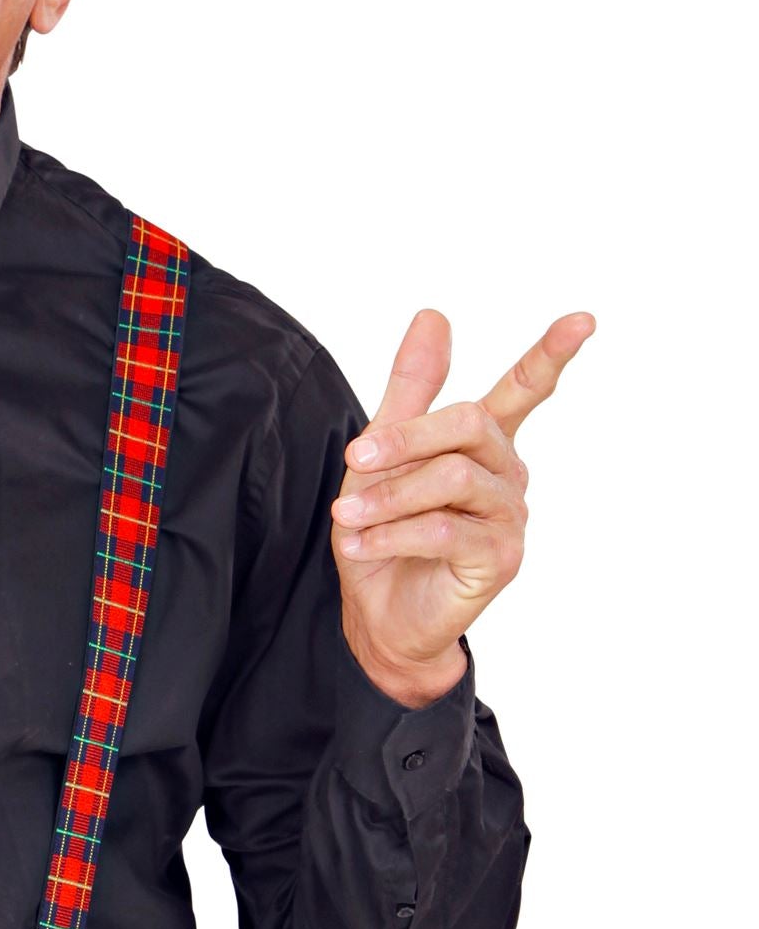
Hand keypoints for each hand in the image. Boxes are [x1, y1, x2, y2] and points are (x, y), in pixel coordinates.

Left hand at [329, 308, 594, 706]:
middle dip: (406, 437)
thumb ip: (409, 390)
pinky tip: (361, 542)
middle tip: (354, 457)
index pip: (523, 391)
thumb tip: (433, 315)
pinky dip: (394, 532)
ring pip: (453, 477)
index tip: (583, 319)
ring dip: (389, 494)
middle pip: (470, 424)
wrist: (378, 613)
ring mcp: (510, 516)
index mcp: (483, 445)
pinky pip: (447, 528)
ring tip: (346, 515)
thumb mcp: (381, 455)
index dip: (550, 355)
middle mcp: (507, 474)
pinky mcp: (501, 557)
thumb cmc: (383, 531)